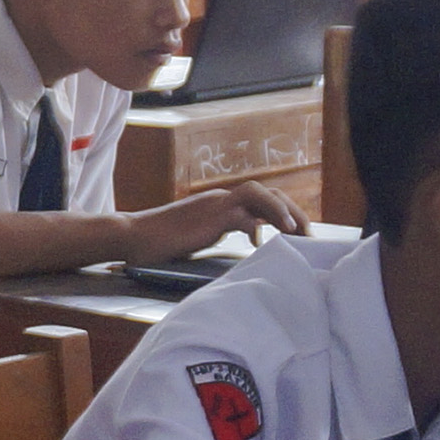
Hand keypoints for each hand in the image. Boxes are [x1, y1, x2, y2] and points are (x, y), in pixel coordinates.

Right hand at [122, 184, 302, 265]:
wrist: (132, 237)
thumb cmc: (158, 244)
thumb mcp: (197, 237)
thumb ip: (220, 234)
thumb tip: (241, 245)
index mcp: (220, 204)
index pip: (262, 199)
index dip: (284, 213)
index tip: (298, 235)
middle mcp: (221, 199)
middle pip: (269, 193)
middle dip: (293, 211)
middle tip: (308, 235)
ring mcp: (216, 205)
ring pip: (261, 194)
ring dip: (282, 210)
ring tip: (295, 232)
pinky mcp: (210, 217)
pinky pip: (244, 214)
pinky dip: (259, 225)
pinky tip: (262, 242)